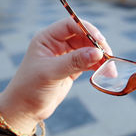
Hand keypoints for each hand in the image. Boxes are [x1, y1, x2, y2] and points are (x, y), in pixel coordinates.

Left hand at [0, 18, 111, 133]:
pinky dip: (99, 66)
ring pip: (89, 50)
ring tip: (110, 68)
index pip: (71, 25)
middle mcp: (57, 44)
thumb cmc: (30, 88)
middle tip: (108, 56)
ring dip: (101, 57)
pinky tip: (106, 72)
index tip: (100, 41)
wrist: (24, 109)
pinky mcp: (72, 68)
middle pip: (83, 36)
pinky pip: (89, 62)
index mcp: (47, 38)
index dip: (87, 30)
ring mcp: (65, 56)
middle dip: (97, 45)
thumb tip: (98, 52)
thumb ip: (74, 61)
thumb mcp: (51, 73)